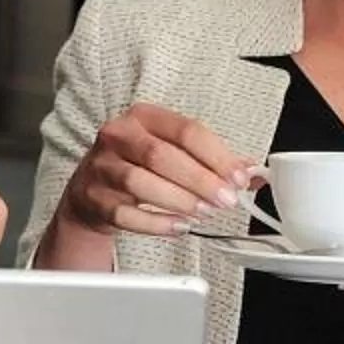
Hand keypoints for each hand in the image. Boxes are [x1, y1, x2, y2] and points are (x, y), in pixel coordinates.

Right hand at [49, 103, 259, 250]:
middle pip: (162, 155)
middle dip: (200, 180)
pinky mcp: (91, 198)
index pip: (186, 130)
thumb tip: (252, 172)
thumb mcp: (173, 152)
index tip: (239, 177)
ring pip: (140, 183)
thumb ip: (212, 160)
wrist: (90, 191)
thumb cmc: (138, 165)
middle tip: (225, 199)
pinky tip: (179, 226)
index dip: (216, 155)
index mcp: (144, 117)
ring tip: (203, 212)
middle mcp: (118, 136)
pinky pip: (124, 213)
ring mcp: (101, 167)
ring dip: (178, 200)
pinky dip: (155, 223)